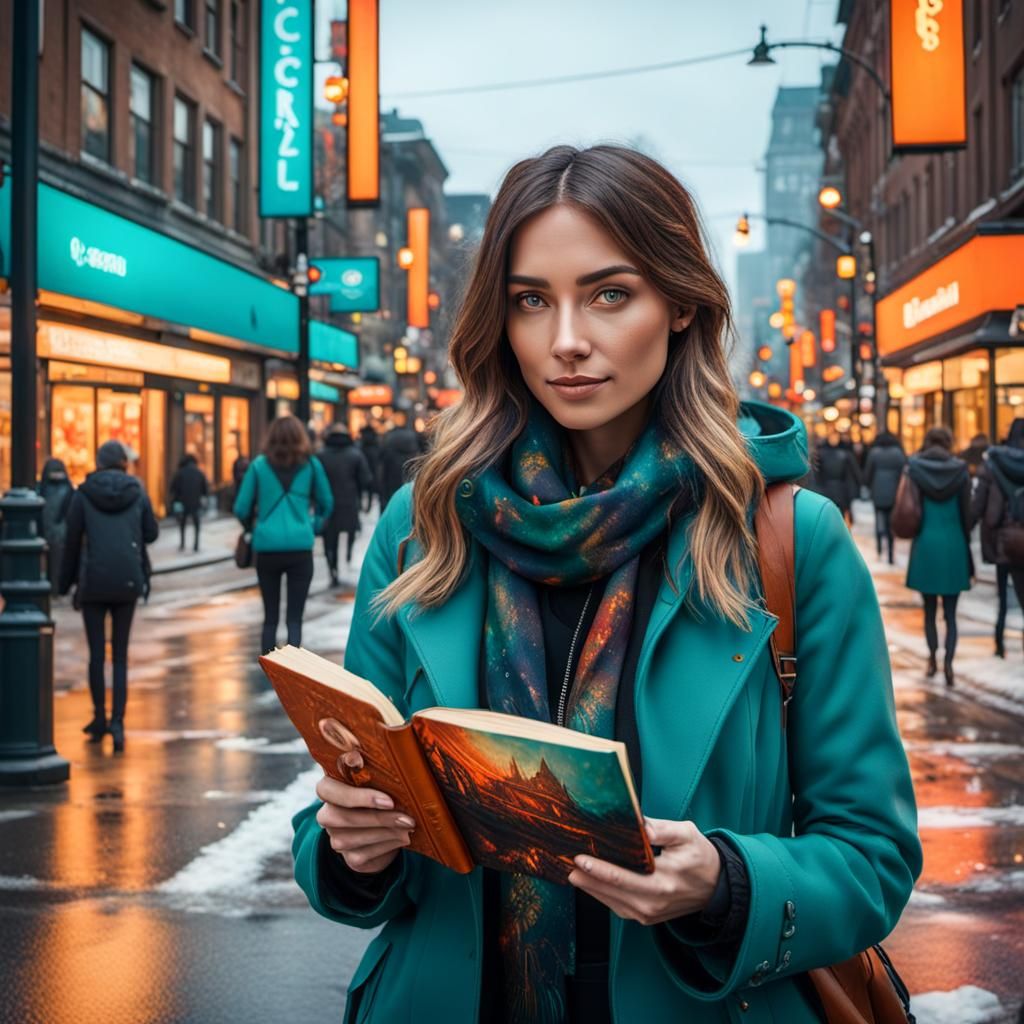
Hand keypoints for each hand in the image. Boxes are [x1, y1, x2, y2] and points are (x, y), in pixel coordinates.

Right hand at [315, 775, 414, 874]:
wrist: (387, 827)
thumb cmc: (382, 792)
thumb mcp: (378, 777)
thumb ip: (370, 766)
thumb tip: (360, 755)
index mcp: (329, 788)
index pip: (326, 790)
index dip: (356, 796)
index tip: (387, 800)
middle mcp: (327, 814)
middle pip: (343, 817)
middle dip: (378, 817)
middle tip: (406, 817)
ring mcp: (336, 838)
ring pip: (353, 838)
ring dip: (386, 832)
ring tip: (409, 825)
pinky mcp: (350, 858)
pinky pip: (364, 854)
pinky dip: (387, 845)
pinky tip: (403, 837)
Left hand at [567, 818, 720, 925]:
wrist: (717, 886)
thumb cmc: (701, 857)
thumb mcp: (687, 835)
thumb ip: (662, 829)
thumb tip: (639, 823)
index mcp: (664, 882)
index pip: (623, 877)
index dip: (599, 869)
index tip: (579, 858)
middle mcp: (653, 902)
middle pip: (611, 892)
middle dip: (586, 878)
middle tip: (564, 862)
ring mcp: (649, 913)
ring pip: (610, 902)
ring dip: (589, 888)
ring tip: (570, 871)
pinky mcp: (646, 917)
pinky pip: (617, 907)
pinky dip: (601, 895)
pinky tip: (589, 883)